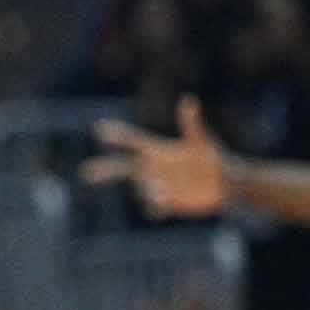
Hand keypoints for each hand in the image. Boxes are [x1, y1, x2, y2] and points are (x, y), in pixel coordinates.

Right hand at [82, 95, 229, 218]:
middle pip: (121, 168)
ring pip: (141, 189)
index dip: (116, 135)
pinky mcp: (166, 203)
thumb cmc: (212, 158)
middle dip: (104, 169)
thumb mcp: (201, 140)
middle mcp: (151, 168)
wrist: (224, 184)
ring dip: (147, 190)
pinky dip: (155, 207)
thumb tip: (188, 100)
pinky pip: (153, 207)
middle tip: (85, 171)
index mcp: (155, 150)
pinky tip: (160, 209)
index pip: (131, 141)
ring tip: (162, 192)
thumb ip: (191, 122)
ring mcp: (156, 186)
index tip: (99, 128)